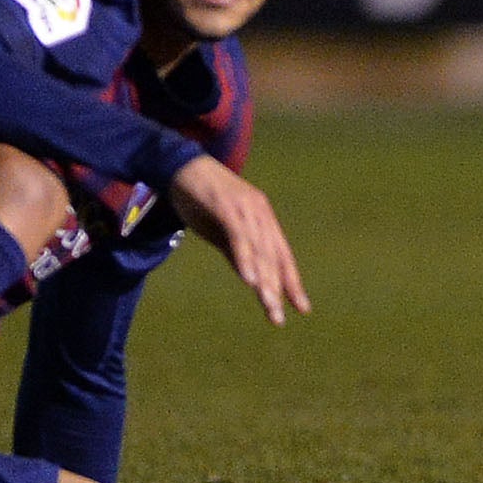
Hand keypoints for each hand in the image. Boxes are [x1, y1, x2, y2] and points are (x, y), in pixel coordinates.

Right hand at [167, 153, 310, 325]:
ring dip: (264, 279)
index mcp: (263, 219)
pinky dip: (245, 258)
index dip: (291, 282)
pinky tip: (250, 279)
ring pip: (259, 250)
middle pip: (274, 256)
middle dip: (279, 288)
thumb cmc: (202, 201)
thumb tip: (252, 279)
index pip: (282, 256)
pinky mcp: (226, 207)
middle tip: (279, 317)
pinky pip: (239, 236)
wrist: (181, 166)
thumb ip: (238, 253)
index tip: (301, 308)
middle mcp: (260, 213)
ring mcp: (244, 209)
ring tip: (269, 305)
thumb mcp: (222, 232)